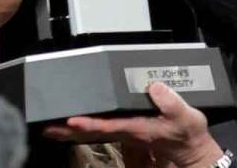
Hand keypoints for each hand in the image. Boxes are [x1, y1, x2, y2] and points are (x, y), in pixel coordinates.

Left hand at [43, 83, 222, 167]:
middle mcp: (126, 132)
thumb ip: (171, 103)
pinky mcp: (124, 130)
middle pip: (91, 133)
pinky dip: (82, 128)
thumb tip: (155, 87)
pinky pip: (98, 130)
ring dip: (69, 131)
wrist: (190, 149)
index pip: (108, 126)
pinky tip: (69, 126)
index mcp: (137, 128)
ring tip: (49, 127)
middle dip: (68, 131)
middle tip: (46, 127)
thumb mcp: (186, 117)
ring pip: (91, 133)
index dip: (89, 125)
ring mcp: (123, 133)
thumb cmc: (186, 133)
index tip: (72, 122)